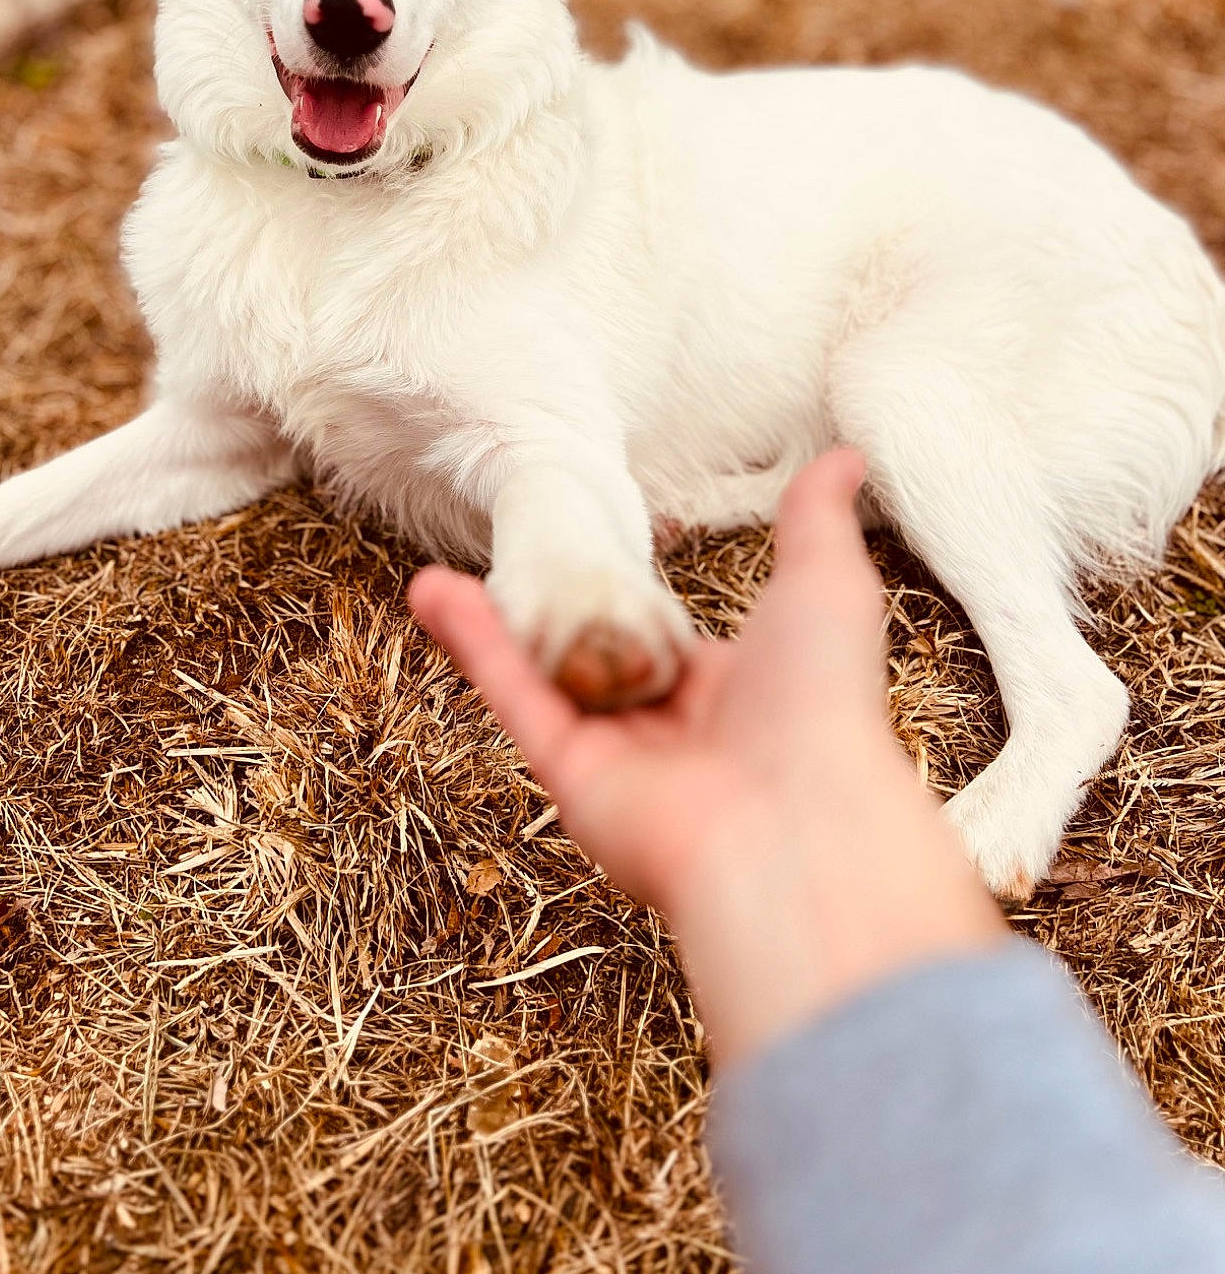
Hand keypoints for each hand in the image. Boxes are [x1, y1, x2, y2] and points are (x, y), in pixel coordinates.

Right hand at [410, 450, 1004, 1063]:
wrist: (800, 816)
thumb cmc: (826, 702)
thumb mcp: (825, 584)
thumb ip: (815, 520)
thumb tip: (845, 457)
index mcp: (731, 694)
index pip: (663, 639)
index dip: (629, 597)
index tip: (590, 552)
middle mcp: (670, 732)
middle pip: (589, 661)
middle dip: (541, 617)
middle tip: (498, 568)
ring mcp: (616, 756)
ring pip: (540, 676)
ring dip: (485, 625)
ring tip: (430, 577)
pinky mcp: (571, 776)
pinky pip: (516, 699)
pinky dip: (474, 646)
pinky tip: (434, 595)